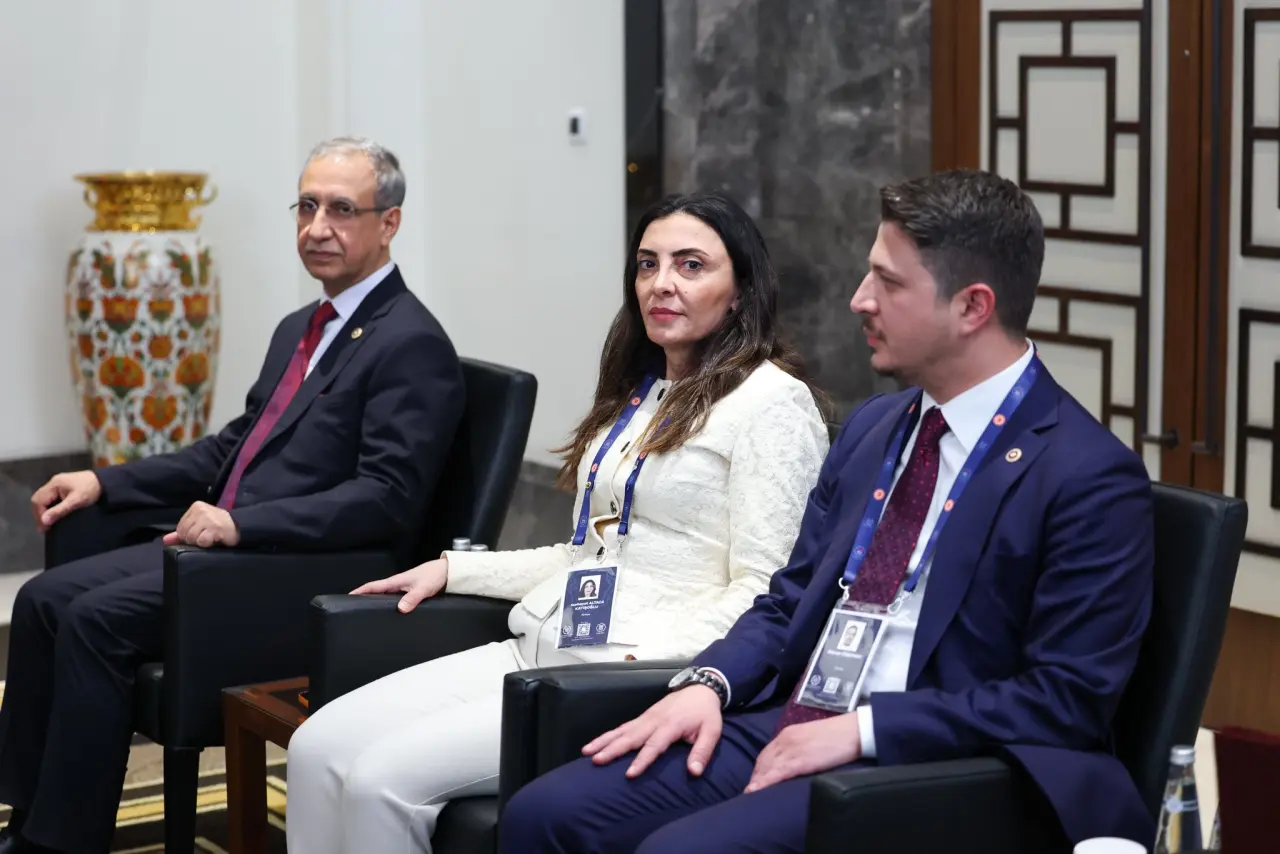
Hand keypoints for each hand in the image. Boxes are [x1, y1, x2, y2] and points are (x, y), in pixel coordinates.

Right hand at [31, 471, 102, 531]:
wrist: (105, 482)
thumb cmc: (91, 490)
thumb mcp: (76, 501)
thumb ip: (60, 511)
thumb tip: (44, 521)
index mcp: (54, 484)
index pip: (38, 501)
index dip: (40, 515)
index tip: (44, 528)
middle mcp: (53, 483)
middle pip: (38, 500)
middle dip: (40, 514)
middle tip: (45, 528)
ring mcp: (57, 485)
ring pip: (44, 499)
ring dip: (44, 511)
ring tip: (48, 524)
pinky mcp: (62, 488)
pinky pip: (51, 498)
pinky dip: (50, 507)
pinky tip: (54, 515)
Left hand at [163, 501, 240, 547]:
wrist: (240, 527)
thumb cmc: (219, 527)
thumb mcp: (199, 526)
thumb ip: (181, 532)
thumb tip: (165, 540)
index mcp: (196, 507)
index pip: (180, 527)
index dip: (188, 535)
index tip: (201, 533)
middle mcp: (201, 510)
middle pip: (184, 533)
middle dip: (193, 539)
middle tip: (206, 536)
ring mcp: (208, 518)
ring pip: (192, 537)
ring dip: (200, 542)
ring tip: (210, 538)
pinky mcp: (215, 527)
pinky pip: (202, 541)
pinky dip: (207, 544)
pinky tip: (215, 540)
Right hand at [350, 557, 448, 611]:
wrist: (447, 571)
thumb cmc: (434, 575)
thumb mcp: (423, 588)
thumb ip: (413, 598)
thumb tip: (401, 609)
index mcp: (396, 581)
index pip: (373, 586)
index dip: (359, 591)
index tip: (347, 597)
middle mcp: (397, 584)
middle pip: (376, 591)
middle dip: (364, 598)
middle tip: (352, 609)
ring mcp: (402, 588)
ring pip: (385, 596)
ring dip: (376, 602)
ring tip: (367, 613)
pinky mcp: (409, 593)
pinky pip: (395, 600)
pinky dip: (389, 605)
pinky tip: (389, 613)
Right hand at [582, 684, 722, 778]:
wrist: (700, 688)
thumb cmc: (705, 713)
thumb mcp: (712, 731)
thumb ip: (702, 752)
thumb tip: (694, 772)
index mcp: (670, 725)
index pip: (654, 745)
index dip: (642, 760)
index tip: (629, 774)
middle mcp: (654, 720)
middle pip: (630, 737)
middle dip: (612, 750)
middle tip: (596, 760)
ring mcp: (646, 717)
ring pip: (621, 730)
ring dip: (603, 741)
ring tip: (586, 752)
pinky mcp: (642, 717)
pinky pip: (622, 727)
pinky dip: (607, 735)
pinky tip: (596, 743)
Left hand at [744, 713, 861, 793]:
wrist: (853, 731)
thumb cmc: (839, 736)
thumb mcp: (813, 739)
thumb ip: (802, 748)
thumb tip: (797, 762)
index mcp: (789, 733)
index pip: (767, 753)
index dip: (760, 769)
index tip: (756, 781)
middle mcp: (786, 739)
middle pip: (763, 761)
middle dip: (756, 777)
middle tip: (751, 792)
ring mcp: (791, 749)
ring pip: (767, 767)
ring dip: (756, 782)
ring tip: (749, 796)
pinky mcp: (800, 760)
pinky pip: (777, 773)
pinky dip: (764, 783)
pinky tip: (756, 791)